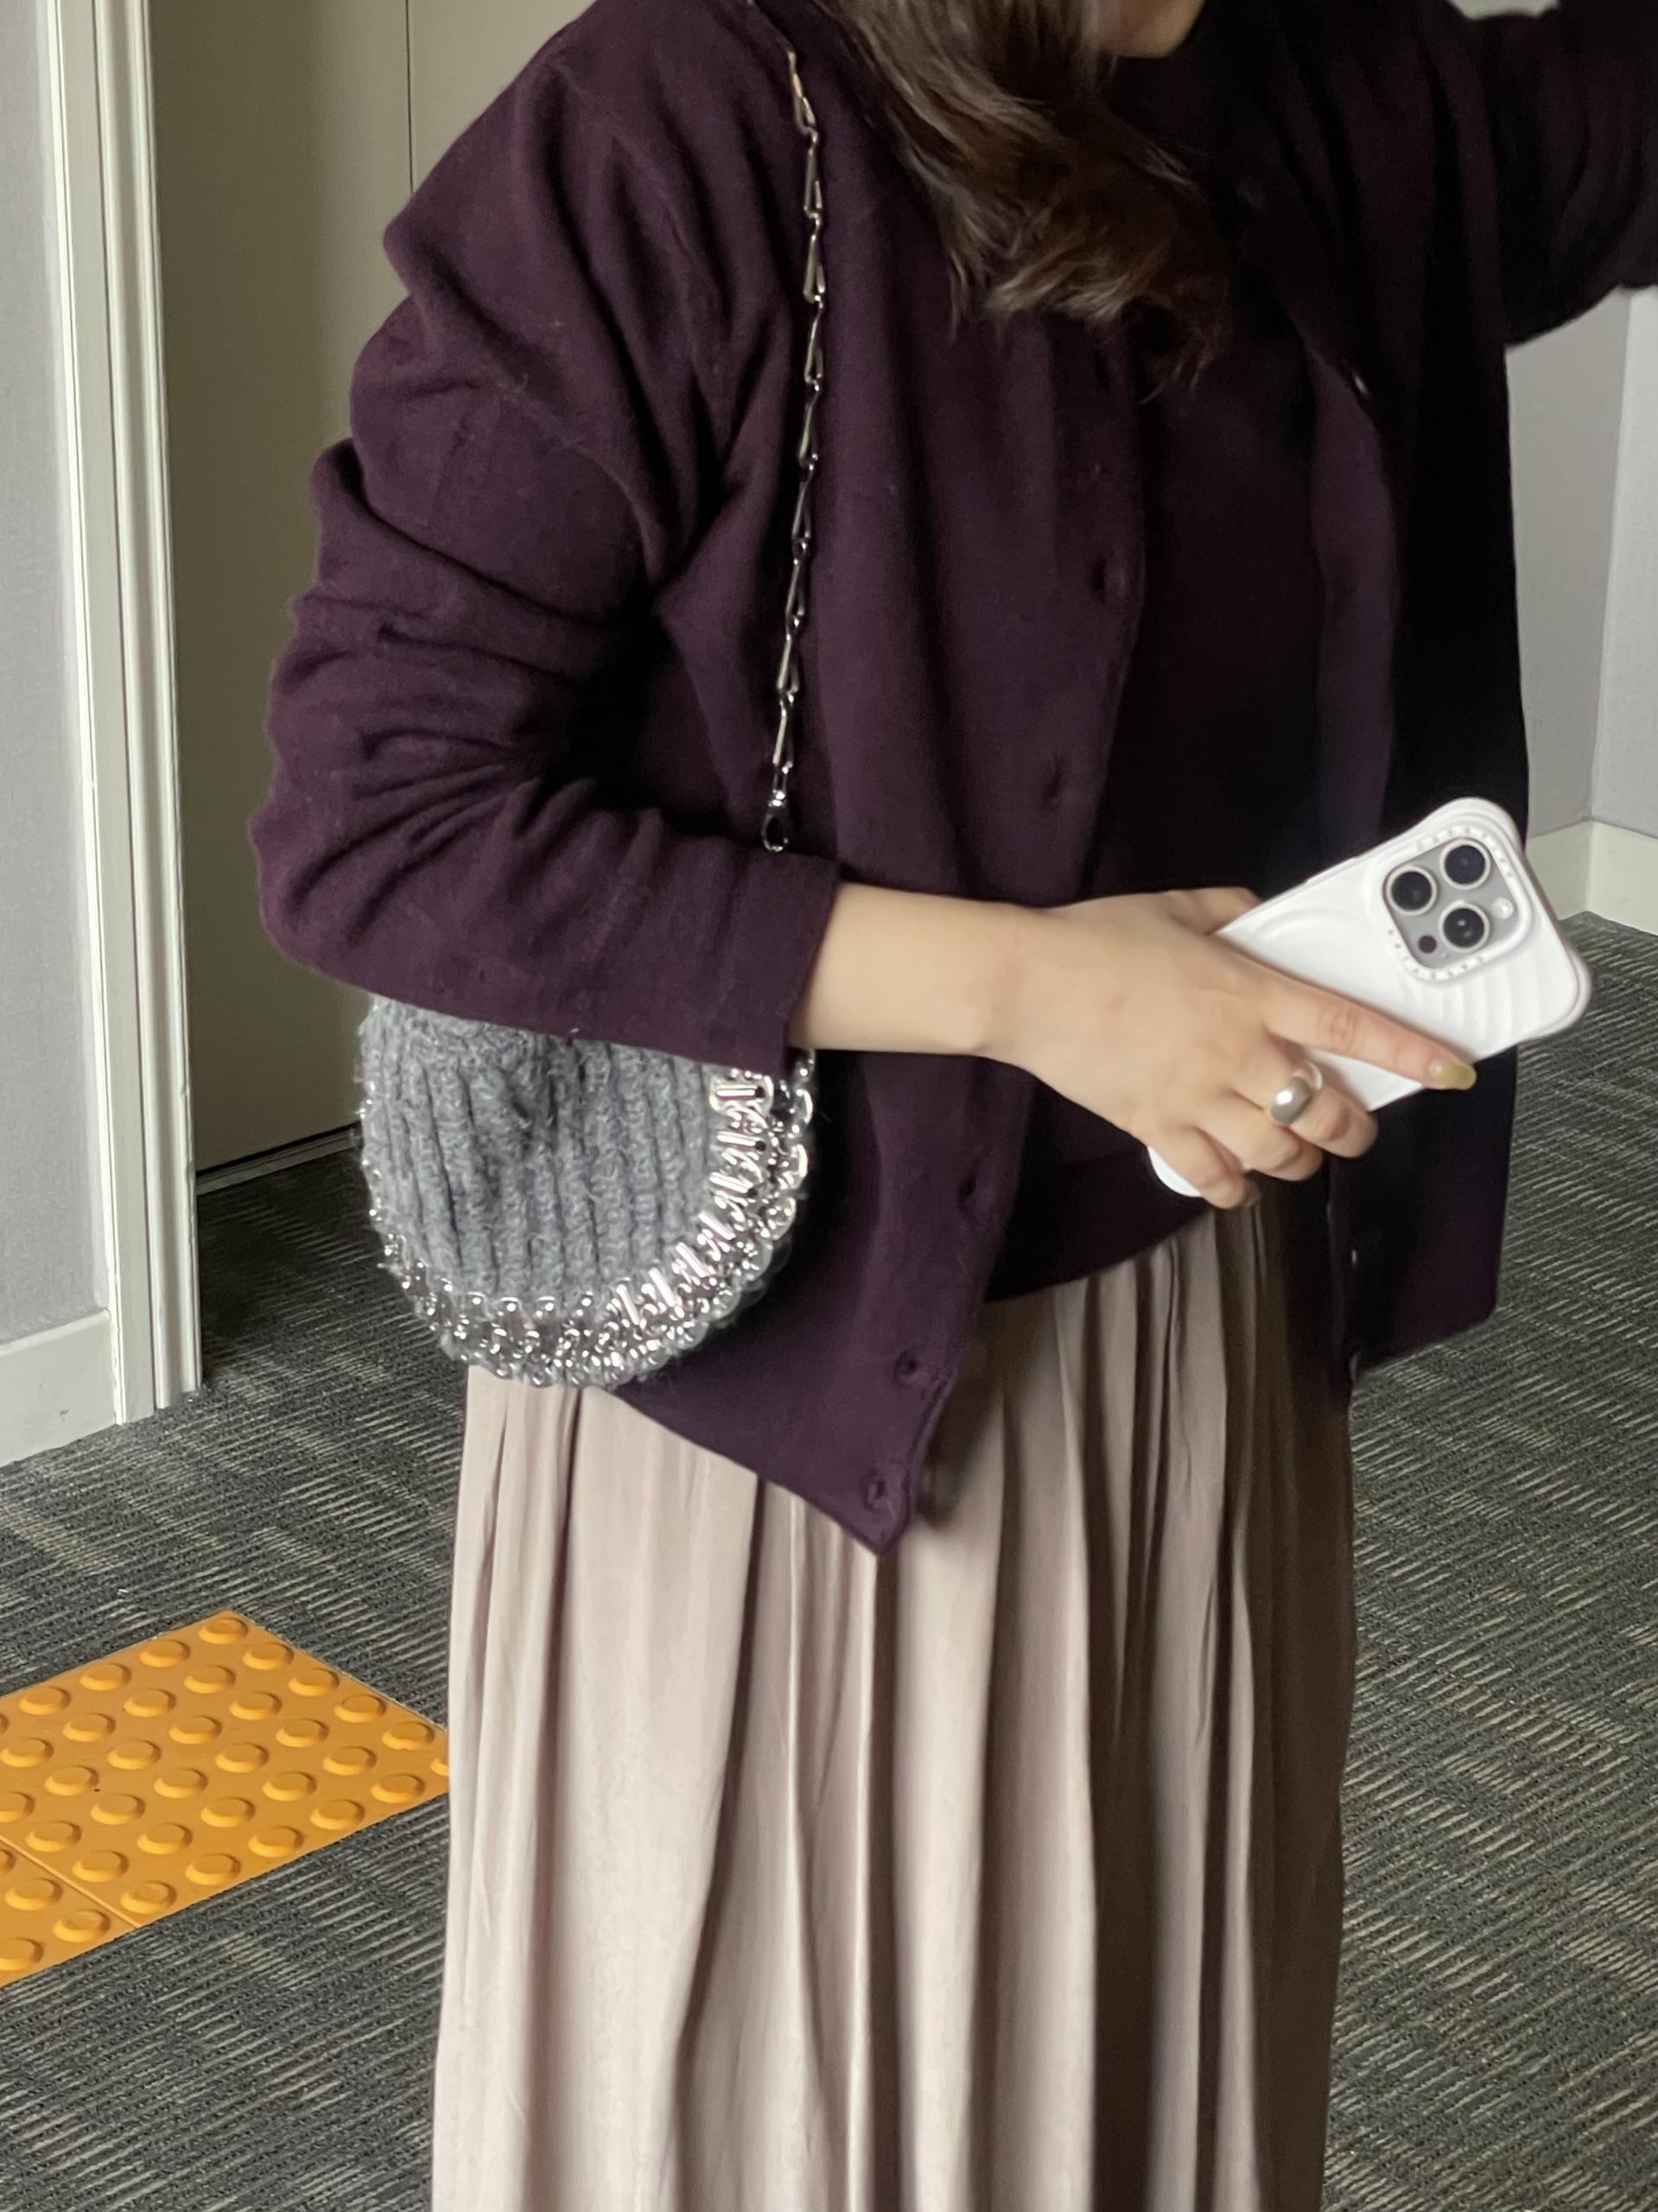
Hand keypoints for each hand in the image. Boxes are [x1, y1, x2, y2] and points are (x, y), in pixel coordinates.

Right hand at [989, 887, 1477, 1208]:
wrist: (1026, 983)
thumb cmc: (1096, 939)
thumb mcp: (1180, 906)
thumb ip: (1234, 912)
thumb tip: (1262, 915)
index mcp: (1250, 992)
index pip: (1351, 1028)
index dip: (1410, 1053)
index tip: (1451, 1071)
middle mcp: (1235, 1052)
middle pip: (1323, 1111)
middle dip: (1354, 1129)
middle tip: (1354, 1126)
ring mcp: (1196, 1096)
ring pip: (1278, 1154)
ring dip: (1300, 1161)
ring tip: (1299, 1153)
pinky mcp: (1155, 1126)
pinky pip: (1211, 1177)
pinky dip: (1235, 1189)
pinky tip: (1240, 1181)